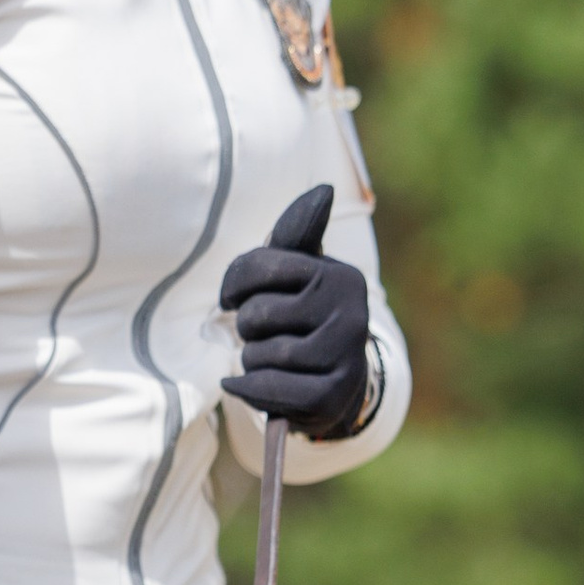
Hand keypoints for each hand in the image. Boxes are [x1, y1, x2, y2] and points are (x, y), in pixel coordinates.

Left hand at [222, 185, 372, 437]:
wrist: (335, 381)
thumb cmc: (305, 317)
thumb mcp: (300, 272)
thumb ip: (298, 233)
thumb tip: (324, 189)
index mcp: (340, 275)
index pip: (261, 266)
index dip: (234, 285)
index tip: (232, 297)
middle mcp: (351, 314)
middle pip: (257, 314)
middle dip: (246, 328)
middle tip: (262, 334)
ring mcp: (345, 357)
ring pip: (261, 354)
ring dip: (249, 360)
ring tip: (266, 360)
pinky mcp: (332, 395)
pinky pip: (270, 388)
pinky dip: (248, 389)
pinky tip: (246, 385)